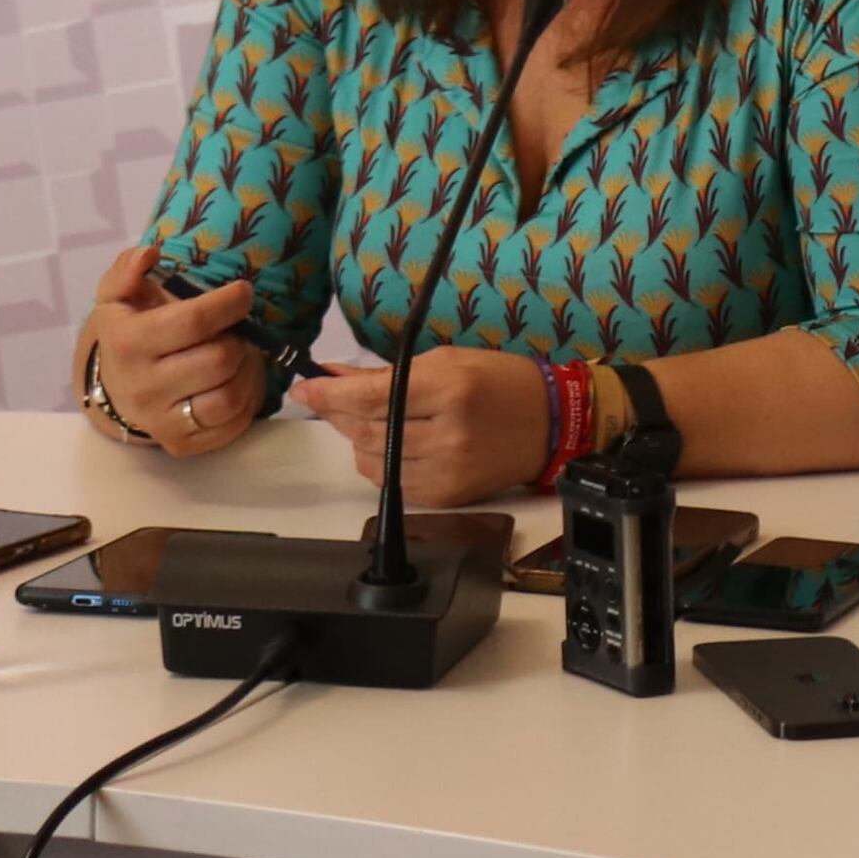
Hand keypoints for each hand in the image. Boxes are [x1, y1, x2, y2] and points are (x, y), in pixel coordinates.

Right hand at [86, 244, 269, 455]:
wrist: (115, 386)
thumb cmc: (130, 330)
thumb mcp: (119, 295)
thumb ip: (128, 270)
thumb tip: (148, 254)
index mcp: (127, 344)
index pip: (194, 322)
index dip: (229, 303)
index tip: (243, 292)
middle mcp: (141, 387)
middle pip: (220, 359)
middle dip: (240, 337)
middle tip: (238, 328)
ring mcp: (161, 420)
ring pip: (231, 394)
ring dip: (249, 368)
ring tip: (241, 352)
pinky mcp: (182, 444)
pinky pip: (233, 423)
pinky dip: (248, 398)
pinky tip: (237, 379)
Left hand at [295, 347, 550, 504]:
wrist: (553, 423)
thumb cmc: (503, 383)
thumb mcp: (447, 361)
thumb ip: (387, 373)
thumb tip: (335, 379)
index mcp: (449, 388)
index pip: (370, 397)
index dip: (329, 394)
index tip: (305, 387)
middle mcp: (446, 432)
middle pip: (365, 430)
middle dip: (342, 415)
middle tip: (336, 401)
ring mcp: (446, 469)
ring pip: (370, 460)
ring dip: (362, 440)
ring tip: (383, 423)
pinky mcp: (446, 495)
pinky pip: (390, 483)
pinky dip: (384, 464)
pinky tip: (400, 446)